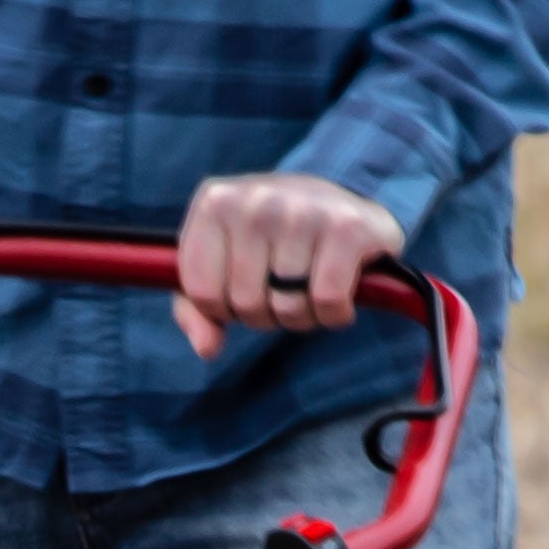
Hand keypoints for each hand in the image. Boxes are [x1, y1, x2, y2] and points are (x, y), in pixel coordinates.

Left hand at [172, 175, 403, 359]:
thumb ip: (197, 311)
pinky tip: (342, 291)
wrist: (351, 208)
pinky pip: (327, 301)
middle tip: (286, 288)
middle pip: (246, 302)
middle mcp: (256, 199)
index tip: (245, 287)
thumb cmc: (274, 244)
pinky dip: (335, 314)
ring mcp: (302, 209)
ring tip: (312, 285)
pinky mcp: (347, 226)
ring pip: (287, 306)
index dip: (224, 309)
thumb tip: (208, 348)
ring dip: (302, 315)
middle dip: (266, 313)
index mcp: (215, 203)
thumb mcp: (223, 266)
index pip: (202, 293)